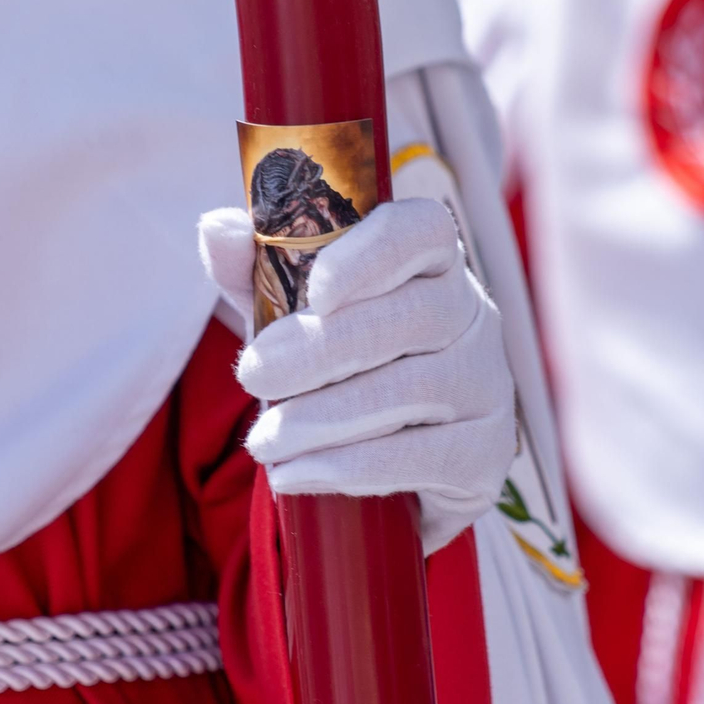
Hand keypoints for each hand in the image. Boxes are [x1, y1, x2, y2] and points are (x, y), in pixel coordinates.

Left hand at [199, 198, 516, 554]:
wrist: (391, 465)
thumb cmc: (339, 367)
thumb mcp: (287, 314)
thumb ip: (254, 270)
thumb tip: (216, 228)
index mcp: (431, 264)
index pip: (421, 232)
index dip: (374, 254)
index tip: (318, 291)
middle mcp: (473, 315)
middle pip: (411, 316)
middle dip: (321, 349)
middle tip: (253, 376)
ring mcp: (488, 384)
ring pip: (413, 390)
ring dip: (324, 418)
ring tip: (263, 441)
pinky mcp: (487, 453)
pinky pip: (423, 457)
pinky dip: (351, 468)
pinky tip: (297, 475)